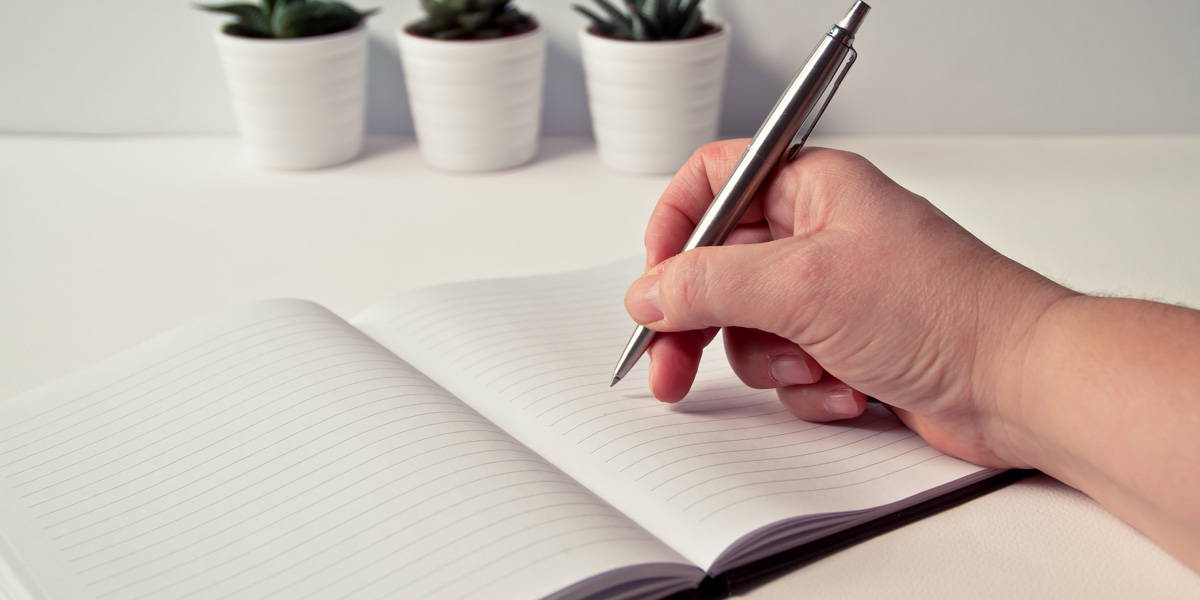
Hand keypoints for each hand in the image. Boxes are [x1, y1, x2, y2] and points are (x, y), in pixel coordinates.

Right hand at [624, 140, 1072, 468]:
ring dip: (773, 362)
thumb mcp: (802, 286)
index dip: (674, 228)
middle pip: (719, 268)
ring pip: (749, 328)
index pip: (714, 181)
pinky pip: (788, 368)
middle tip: (671, 365)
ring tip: (816, 368)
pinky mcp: (848, 345)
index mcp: (814, 186)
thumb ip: (709, 285)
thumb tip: (649, 291)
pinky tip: (850, 391)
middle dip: (699, 322)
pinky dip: (809, 388)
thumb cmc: (943, 311)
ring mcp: (834, 293)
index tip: (654, 280)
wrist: (1018, 384)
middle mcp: (821, 233)